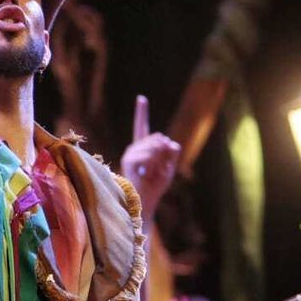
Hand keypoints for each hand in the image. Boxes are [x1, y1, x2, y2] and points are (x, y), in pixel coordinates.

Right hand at [120, 96, 180, 218]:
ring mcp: (130, 153)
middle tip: (161, 170)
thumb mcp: (168, 168)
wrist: (145, 202)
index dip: (141, 112)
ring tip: (153, 174)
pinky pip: (149, 155)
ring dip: (160, 160)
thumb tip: (168, 141)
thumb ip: (170, 154)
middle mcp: (134, 148)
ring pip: (155, 146)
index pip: (142, 127)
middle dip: (166, 153)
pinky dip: (154, 164)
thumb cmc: (155, 187)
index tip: (141, 97)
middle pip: (158, 138)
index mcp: (142, 148)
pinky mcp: (129, 160)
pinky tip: (149, 173)